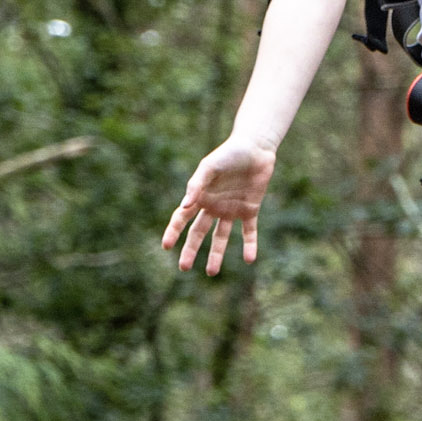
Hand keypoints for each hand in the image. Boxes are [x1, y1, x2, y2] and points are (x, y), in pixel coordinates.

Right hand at [161, 136, 275, 275]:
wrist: (255, 147)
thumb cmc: (229, 153)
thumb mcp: (209, 167)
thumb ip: (196, 185)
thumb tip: (184, 207)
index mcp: (201, 196)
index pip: (182, 217)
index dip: (173, 231)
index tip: (165, 246)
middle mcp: (214, 206)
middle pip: (198, 232)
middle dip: (190, 250)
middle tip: (184, 268)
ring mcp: (231, 210)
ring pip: (221, 237)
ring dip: (216, 254)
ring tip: (211, 272)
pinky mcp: (250, 210)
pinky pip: (248, 232)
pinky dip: (249, 245)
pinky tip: (249, 259)